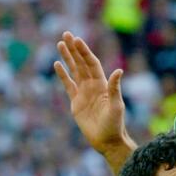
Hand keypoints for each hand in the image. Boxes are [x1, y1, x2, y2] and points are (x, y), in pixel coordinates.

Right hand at [52, 31, 128, 153]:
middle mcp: (92, 85)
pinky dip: (63, 75)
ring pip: (74, 71)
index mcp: (102, 84)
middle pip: (81, 63)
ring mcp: (84, 93)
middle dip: (74, 49)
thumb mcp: (116, 106)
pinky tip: (57, 64)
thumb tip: (118, 71)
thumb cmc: (114, 124)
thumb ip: (114, 88)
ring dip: (67, 58)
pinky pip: (68, 85)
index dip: (84, 51)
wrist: (107, 141)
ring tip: (60, 43)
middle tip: (66, 34)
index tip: (77, 40)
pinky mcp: (76, 102)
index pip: (91, 63)